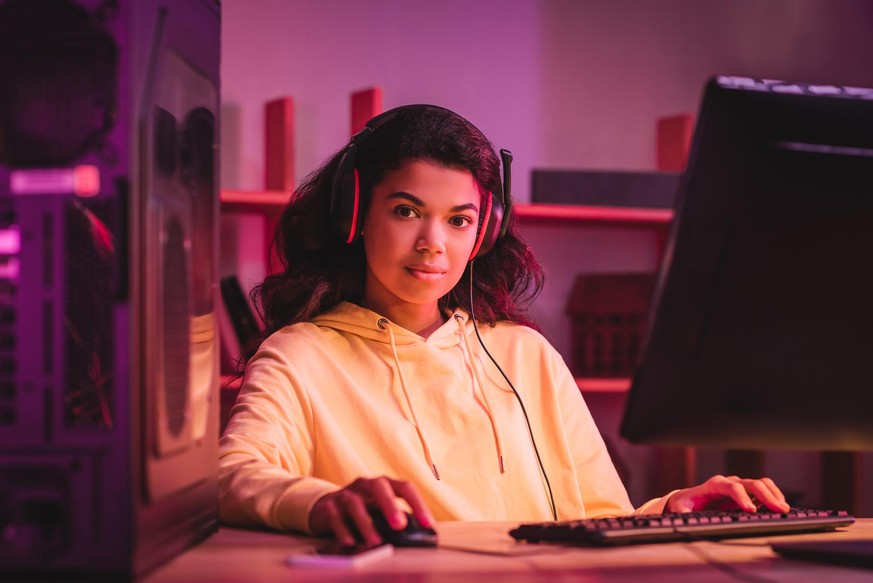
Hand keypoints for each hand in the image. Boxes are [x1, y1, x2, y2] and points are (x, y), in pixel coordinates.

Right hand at [308, 476, 434, 545]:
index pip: (404, 487)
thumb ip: (395, 519)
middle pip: (379, 487)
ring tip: (376, 542)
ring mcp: (345, 494)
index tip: (427, 523)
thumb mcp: (380, 511)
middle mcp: (365, 485)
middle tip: (399, 525)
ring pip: (355, 503)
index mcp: (383, 485)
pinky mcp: (328, 506)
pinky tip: (351, 542)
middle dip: (390, 505)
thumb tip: (417, 536)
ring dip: (366, 524)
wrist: (326, 507)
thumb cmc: (362, 509)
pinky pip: (335, 517)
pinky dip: (343, 530)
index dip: (418, 504)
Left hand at [665, 474, 790, 513]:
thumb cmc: (687, 505)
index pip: (731, 487)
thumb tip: (684, 518)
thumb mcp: (682, 510)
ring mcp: (739, 486)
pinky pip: (764, 489)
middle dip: (765, 495)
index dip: (741, 497)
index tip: (751, 510)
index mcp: (714, 485)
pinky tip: (781, 507)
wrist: (689, 500)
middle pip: (750, 483)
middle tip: (779, 510)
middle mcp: (729, 482)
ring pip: (760, 483)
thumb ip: (684, 514)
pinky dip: (774, 496)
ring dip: (773, 494)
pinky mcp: (746, 493)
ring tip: (784, 509)